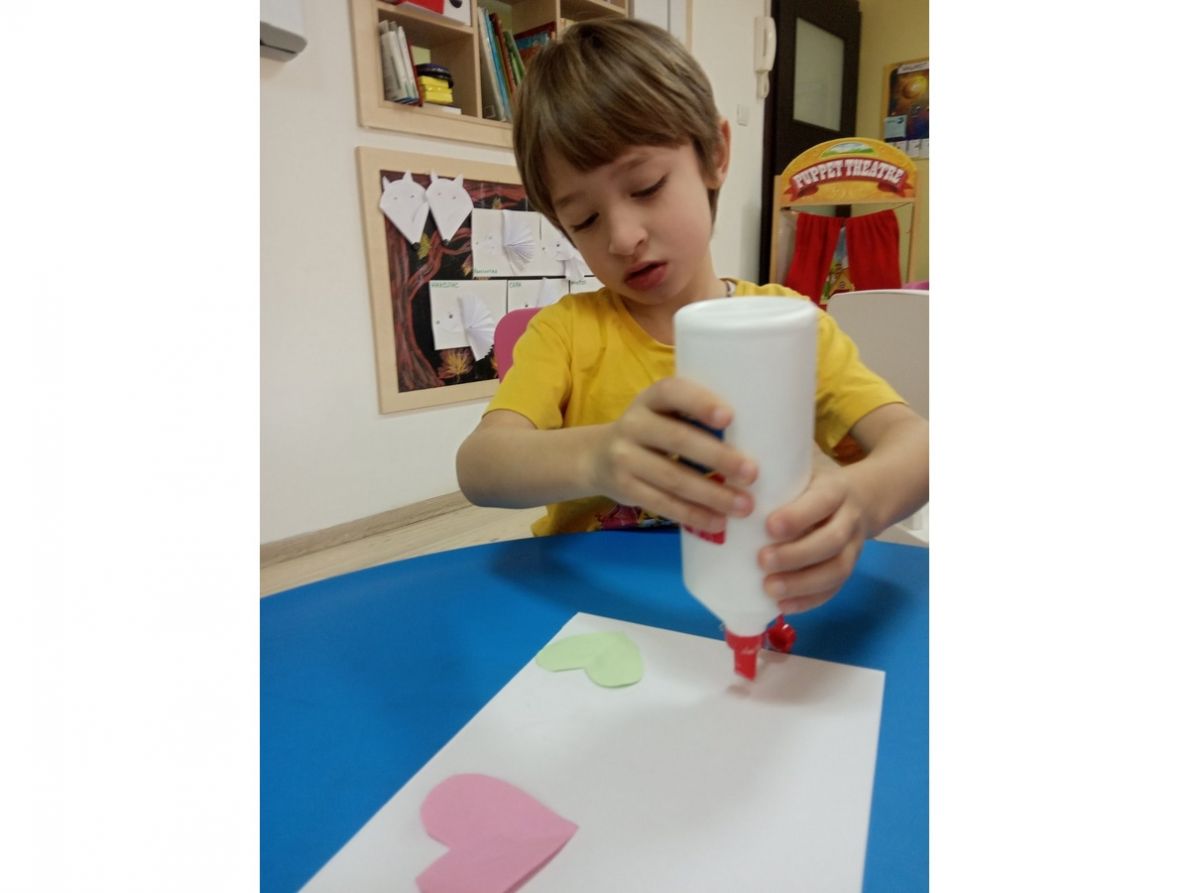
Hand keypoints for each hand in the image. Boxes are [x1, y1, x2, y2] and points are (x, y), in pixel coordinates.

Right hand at [586, 377, 756, 531]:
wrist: (597, 457)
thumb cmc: (653, 431)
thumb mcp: (664, 414)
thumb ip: (696, 418)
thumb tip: (760, 435)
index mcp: (650, 399)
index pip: (672, 392)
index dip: (699, 403)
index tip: (730, 417)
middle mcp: (633, 424)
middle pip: (677, 439)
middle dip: (718, 457)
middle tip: (752, 473)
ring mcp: (624, 458)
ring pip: (672, 478)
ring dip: (712, 494)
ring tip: (744, 506)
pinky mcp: (624, 489)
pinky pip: (662, 504)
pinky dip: (692, 514)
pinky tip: (718, 522)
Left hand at [757, 458, 869, 613]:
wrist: (862, 499)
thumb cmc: (815, 485)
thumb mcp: (802, 472)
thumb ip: (777, 478)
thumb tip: (730, 486)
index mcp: (835, 490)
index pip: (821, 502)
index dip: (798, 517)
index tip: (769, 527)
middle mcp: (848, 519)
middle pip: (830, 541)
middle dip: (796, 555)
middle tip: (762, 560)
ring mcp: (853, 547)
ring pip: (837, 570)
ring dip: (802, 584)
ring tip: (770, 589)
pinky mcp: (849, 568)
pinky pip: (834, 589)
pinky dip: (809, 600)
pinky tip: (783, 605)